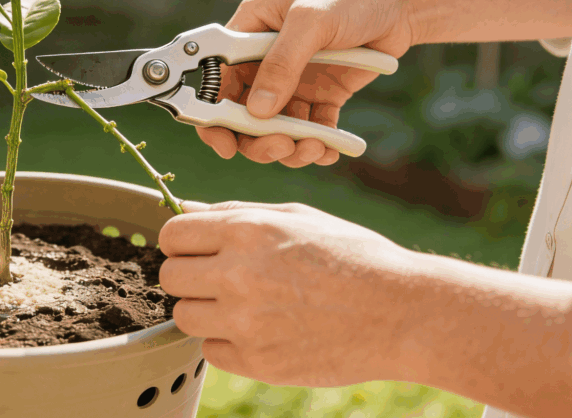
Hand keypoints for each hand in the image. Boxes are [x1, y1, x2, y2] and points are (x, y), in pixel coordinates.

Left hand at [158, 201, 417, 386]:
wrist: (401, 312)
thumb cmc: (352, 256)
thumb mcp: (297, 218)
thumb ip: (235, 213)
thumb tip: (185, 210)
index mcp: (247, 231)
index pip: (172, 235)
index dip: (182, 242)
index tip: (197, 250)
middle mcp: (238, 274)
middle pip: (170, 276)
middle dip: (190, 276)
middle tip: (221, 279)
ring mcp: (245, 322)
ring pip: (183, 316)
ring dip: (205, 310)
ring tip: (244, 305)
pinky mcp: (257, 362)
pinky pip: (212, 350)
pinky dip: (229, 343)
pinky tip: (262, 331)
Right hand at [199, 0, 413, 165]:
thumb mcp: (311, 21)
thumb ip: (282, 64)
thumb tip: (256, 111)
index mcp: (249, 32)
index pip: (217, 80)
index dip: (214, 116)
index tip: (226, 145)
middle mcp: (266, 59)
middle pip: (244, 112)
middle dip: (258, 138)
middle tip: (281, 147)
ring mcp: (294, 79)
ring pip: (277, 126)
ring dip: (290, 145)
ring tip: (313, 148)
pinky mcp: (322, 93)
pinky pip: (311, 127)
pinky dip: (317, 143)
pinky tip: (329, 150)